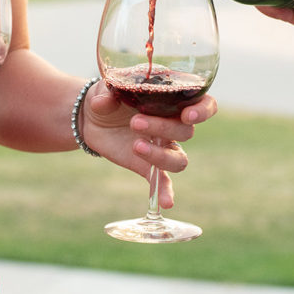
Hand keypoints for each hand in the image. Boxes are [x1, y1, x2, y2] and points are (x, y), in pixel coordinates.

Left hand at [80, 81, 217, 208]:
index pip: (204, 104)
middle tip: (135, 122)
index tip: (188, 115)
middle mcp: (173, 125)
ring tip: (136, 146)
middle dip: (162, 127)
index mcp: (172, 101)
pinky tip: (165, 203)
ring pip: (178, 158)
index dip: (203, 110)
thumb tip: (102, 101)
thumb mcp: (104, 89)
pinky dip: (165, 192)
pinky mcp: (147, 166)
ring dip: (160, 155)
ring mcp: (162, 147)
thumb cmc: (107, 96)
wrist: (90, 118)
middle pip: (185, 131)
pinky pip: (162, 181)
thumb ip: (106, 95)